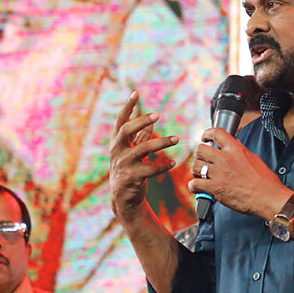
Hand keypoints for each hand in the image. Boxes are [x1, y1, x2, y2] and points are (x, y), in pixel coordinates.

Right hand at [108, 90, 179, 224]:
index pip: (120, 121)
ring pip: (143, 149)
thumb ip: (139, 139)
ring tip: (176, 139)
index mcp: (117, 143)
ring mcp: (123, 165)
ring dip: (161, 143)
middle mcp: (117, 152)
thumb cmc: (129, 172)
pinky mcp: (131, 178)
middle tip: (157, 115)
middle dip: (141, 121)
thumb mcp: (132, 153)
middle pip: (126, 130)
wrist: (123, 199)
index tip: (135, 94)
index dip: (127, 107)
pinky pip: (150, 169)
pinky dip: (163, 166)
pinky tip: (173, 163)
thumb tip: (149, 123)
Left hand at [190, 127, 290, 218]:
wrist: (268, 198)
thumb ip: (240, 151)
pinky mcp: (215, 188)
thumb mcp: (254, 158)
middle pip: (200, 150)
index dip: (207, 134)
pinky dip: (193, 186)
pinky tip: (198, 188)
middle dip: (199, 155)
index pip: (216, 133)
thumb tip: (233, 144)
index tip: (205, 138)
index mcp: (236, 149)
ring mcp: (218, 173)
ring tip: (201, 176)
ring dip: (196, 171)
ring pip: (195, 166)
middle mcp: (225, 159)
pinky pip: (194, 184)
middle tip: (203, 161)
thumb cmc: (265, 181)